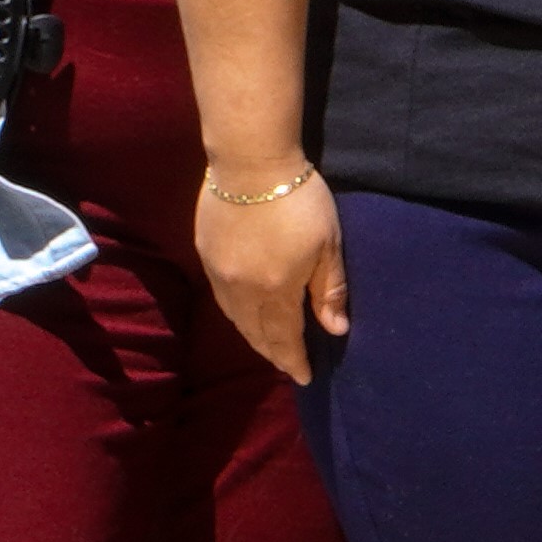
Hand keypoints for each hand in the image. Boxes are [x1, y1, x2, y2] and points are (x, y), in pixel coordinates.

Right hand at [192, 165, 346, 386]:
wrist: (249, 164)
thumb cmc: (300, 200)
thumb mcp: (328, 244)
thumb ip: (330, 289)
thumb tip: (335, 330)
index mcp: (276, 290)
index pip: (285, 337)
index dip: (294, 360)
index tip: (305, 377)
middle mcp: (242, 291)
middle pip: (257, 333)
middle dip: (274, 353)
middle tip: (288, 367)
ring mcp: (219, 275)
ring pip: (236, 320)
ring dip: (253, 338)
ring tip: (269, 348)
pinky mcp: (206, 257)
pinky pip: (222, 300)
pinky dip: (237, 316)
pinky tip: (245, 317)